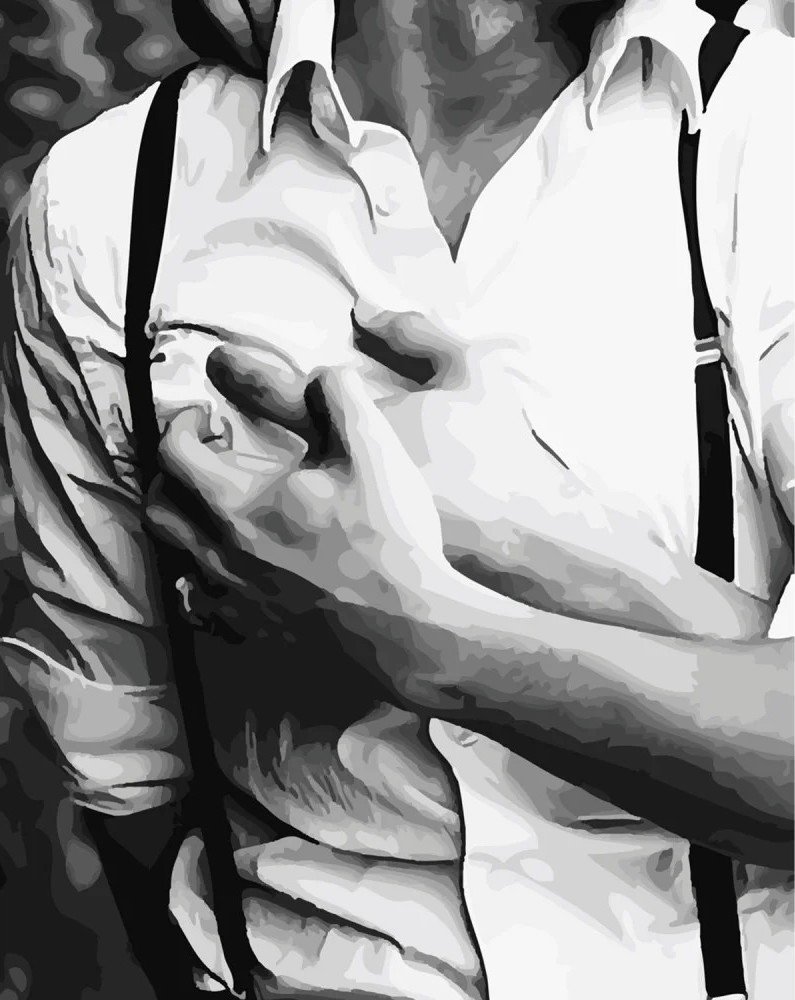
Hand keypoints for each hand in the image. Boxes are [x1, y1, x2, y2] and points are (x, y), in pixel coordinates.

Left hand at [148, 359, 451, 618]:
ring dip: (187, 523)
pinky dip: (207, 576)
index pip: (175, 452)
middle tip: (204, 459)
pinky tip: (239, 566)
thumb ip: (340, 396)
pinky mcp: (256, 631)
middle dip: (171, 474)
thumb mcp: (373, 449)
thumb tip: (322, 375)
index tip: (207, 418)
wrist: (409, 629)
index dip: (182, 424)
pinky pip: (206, 603)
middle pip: (161, 507)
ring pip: (179, 556)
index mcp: (238, 503)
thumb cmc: (389, 540)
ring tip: (219, 509)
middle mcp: (222, 552)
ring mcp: (235, 597)